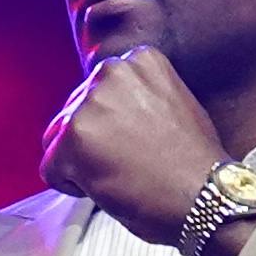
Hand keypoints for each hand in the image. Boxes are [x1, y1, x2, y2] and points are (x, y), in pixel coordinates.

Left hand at [42, 47, 229, 241]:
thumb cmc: (194, 161)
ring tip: (120, 174)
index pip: (99, 91)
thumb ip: (138, 97)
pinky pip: (51, 169)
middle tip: (127, 163)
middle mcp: (111, 72)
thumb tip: (111, 113)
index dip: (111, 124)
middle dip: (92, 141)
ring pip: (60, 140)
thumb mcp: (174, 103)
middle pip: (75, 112)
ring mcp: (90, 104)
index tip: (132, 141)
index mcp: (138, 60)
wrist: (204, 195)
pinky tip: (107, 188)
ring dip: (81, 162)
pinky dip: (71, 185)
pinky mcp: (73, 138)